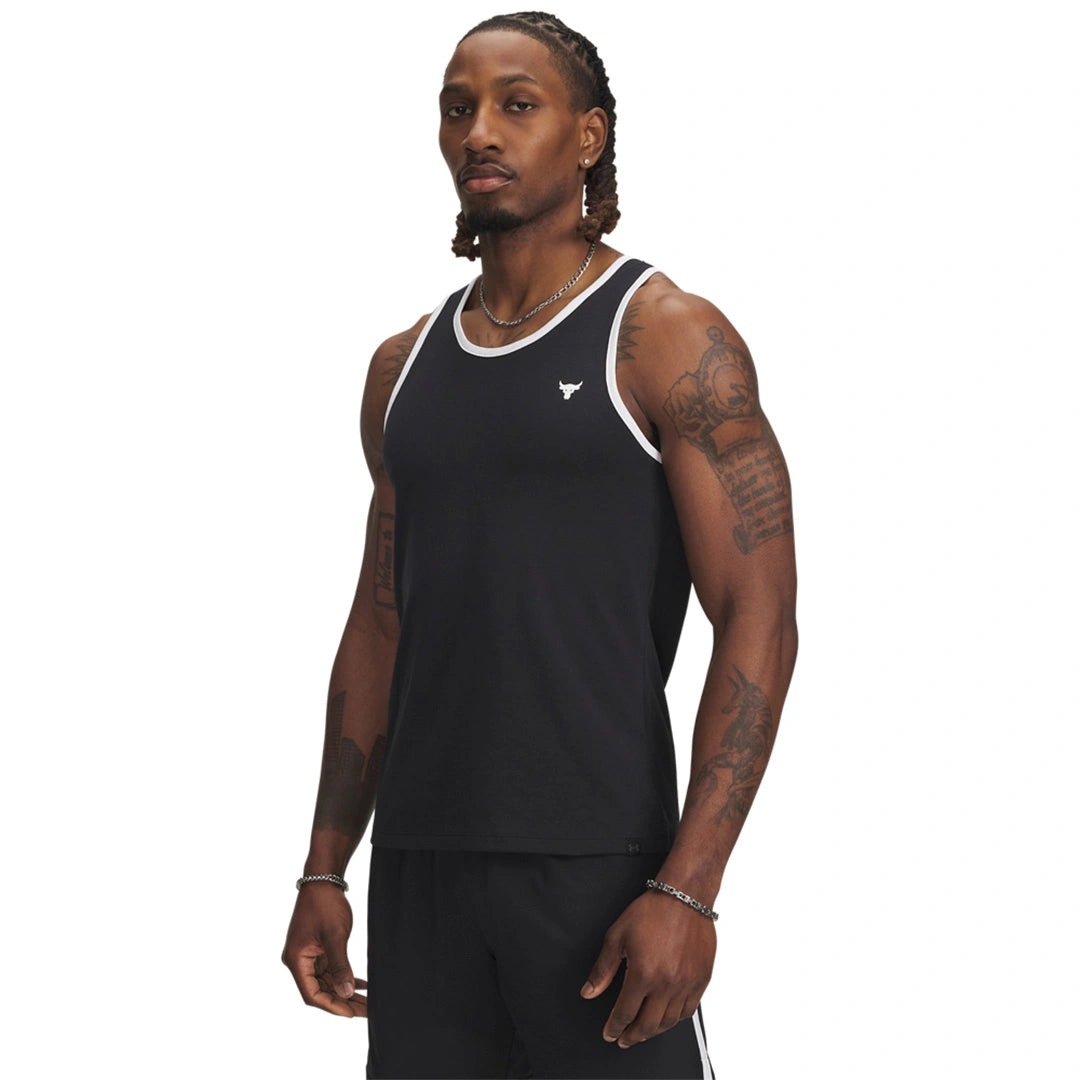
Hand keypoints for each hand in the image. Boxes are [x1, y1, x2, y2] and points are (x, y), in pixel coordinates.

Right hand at [282, 882, 367, 1017]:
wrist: (323, 879)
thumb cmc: (325, 904)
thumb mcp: (335, 936)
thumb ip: (340, 966)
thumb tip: (346, 993)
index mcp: (296, 960)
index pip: (312, 994)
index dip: (332, 1006)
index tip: (351, 1014)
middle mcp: (298, 961)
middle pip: (320, 991)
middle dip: (343, 1001)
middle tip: (366, 1011)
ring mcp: (308, 955)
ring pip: (327, 982)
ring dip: (345, 991)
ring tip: (367, 1002)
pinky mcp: (317, 949)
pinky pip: (330, 970)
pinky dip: (345, 977)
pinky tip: (361, 985)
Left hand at [580, 888, 715, 1047]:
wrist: (685, 897)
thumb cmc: (651, 912)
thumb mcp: (617, 936)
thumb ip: (603, 969)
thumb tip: (588, 992)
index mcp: (643, 974)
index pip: (625, 1013)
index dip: (614, 1027)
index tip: (609, 1034)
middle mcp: (667, 984)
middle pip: (647, 1025)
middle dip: (632, 1036)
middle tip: (624, 1039)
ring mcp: (687, 984)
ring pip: (669, 1022)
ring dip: (653, 1031)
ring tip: (642, 1031)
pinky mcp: (702, 980)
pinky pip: (689, 1011)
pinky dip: (675, 1019)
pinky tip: (666, 1018)